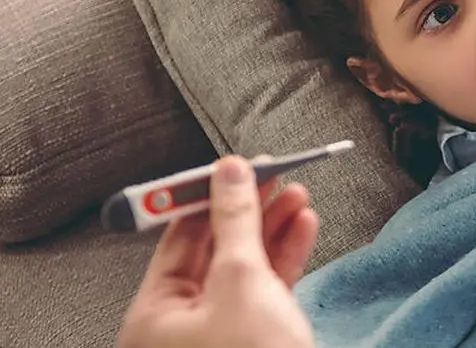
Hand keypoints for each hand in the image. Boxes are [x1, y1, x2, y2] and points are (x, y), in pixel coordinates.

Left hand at [117, 157, 318, 347]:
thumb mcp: (241, 278)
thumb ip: (236, 220)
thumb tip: (229, 173)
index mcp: (153, 316)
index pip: (176, 238)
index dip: (206, 196)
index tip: (234, 167)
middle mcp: (179, 327)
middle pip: (212, 250)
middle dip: (247, 210)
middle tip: (271, 174)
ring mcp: (218, 334)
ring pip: (243, 267)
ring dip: (272, 228)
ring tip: (296, 194)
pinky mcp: (253, 339)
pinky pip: (264, 289)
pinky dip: (284, 257)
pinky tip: (302, 228)